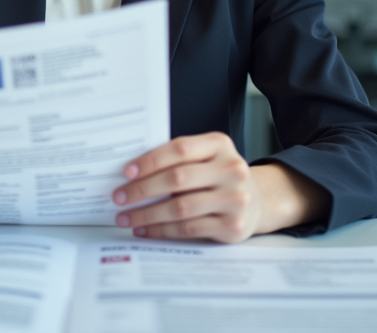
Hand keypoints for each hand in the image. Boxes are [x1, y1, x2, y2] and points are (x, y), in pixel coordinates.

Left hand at [111, 132, 328, 242]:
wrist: (257, 201)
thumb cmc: (220, 176)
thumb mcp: (207, 157)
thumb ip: (179, 159)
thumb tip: (132, 172)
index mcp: (220, 145)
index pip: (180, 149)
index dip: (150, 160)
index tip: (127, 171)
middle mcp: (231, 170)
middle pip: (177, 179)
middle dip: (142, 190)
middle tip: (119, 198)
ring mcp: (234, 199)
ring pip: (180, 208)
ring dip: (147, 215)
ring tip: (126, 218)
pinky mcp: (232, 226)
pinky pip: (188, 229)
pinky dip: (161, 231)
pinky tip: (145, 230)